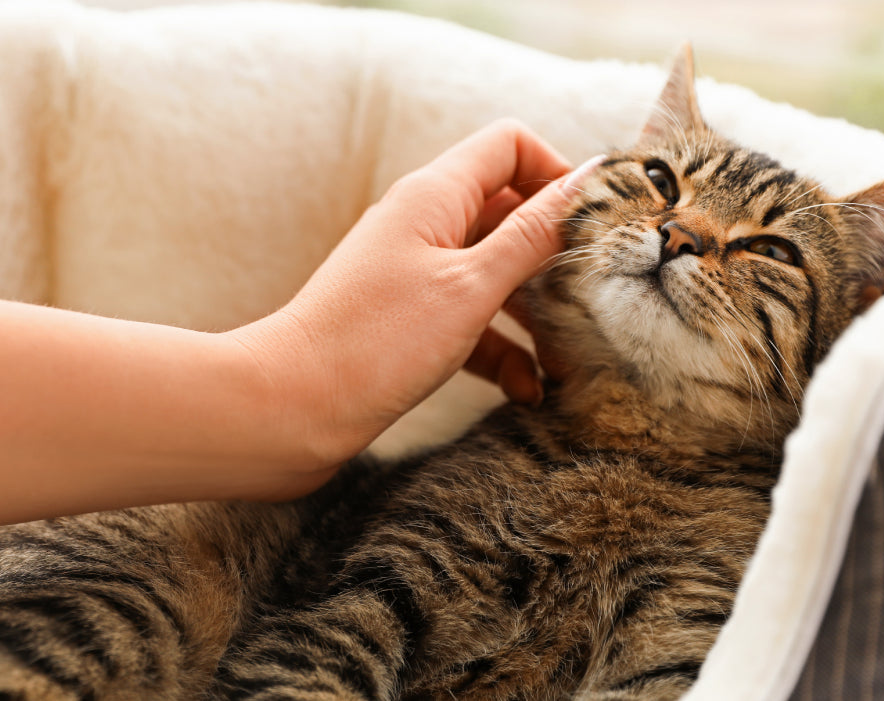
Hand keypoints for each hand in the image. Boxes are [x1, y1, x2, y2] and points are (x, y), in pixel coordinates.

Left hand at [233, 119, 590, 466]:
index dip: (557, 174)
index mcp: (434, 195)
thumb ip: (533, 235)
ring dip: (534, 312)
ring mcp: (413, 274)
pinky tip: (526, 390)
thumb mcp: (472, 286)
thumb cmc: (375, 343)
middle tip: (594, 299)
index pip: (510, 146)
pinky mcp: (406, 322)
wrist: (289, 410)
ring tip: (568, 357)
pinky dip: (500, 349)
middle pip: (508, 213)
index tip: (593, 225)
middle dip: (553, 255)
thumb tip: (589, 181)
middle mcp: (422, 224)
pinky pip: (469, 321)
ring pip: (493, 274)